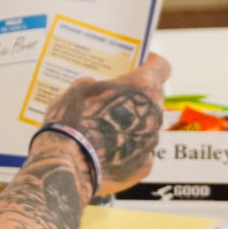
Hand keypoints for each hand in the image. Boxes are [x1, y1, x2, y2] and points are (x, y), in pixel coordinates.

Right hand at [42, 53, 168, 194]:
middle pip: (152, 98)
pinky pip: (139, 152)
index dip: (150, 62)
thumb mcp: (74, 90)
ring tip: (103, 128)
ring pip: (146, 126)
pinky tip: (104, 151)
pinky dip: (126, 149)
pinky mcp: (144, 167)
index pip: (161, 67)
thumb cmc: (71, 120)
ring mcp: (151, 143)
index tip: (139, 61)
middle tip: (112, 97)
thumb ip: (91, 84)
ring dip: (130, 123)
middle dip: (136, 96)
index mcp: (141, 88)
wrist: (67, 166)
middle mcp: (153, 115)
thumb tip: (92, 87)